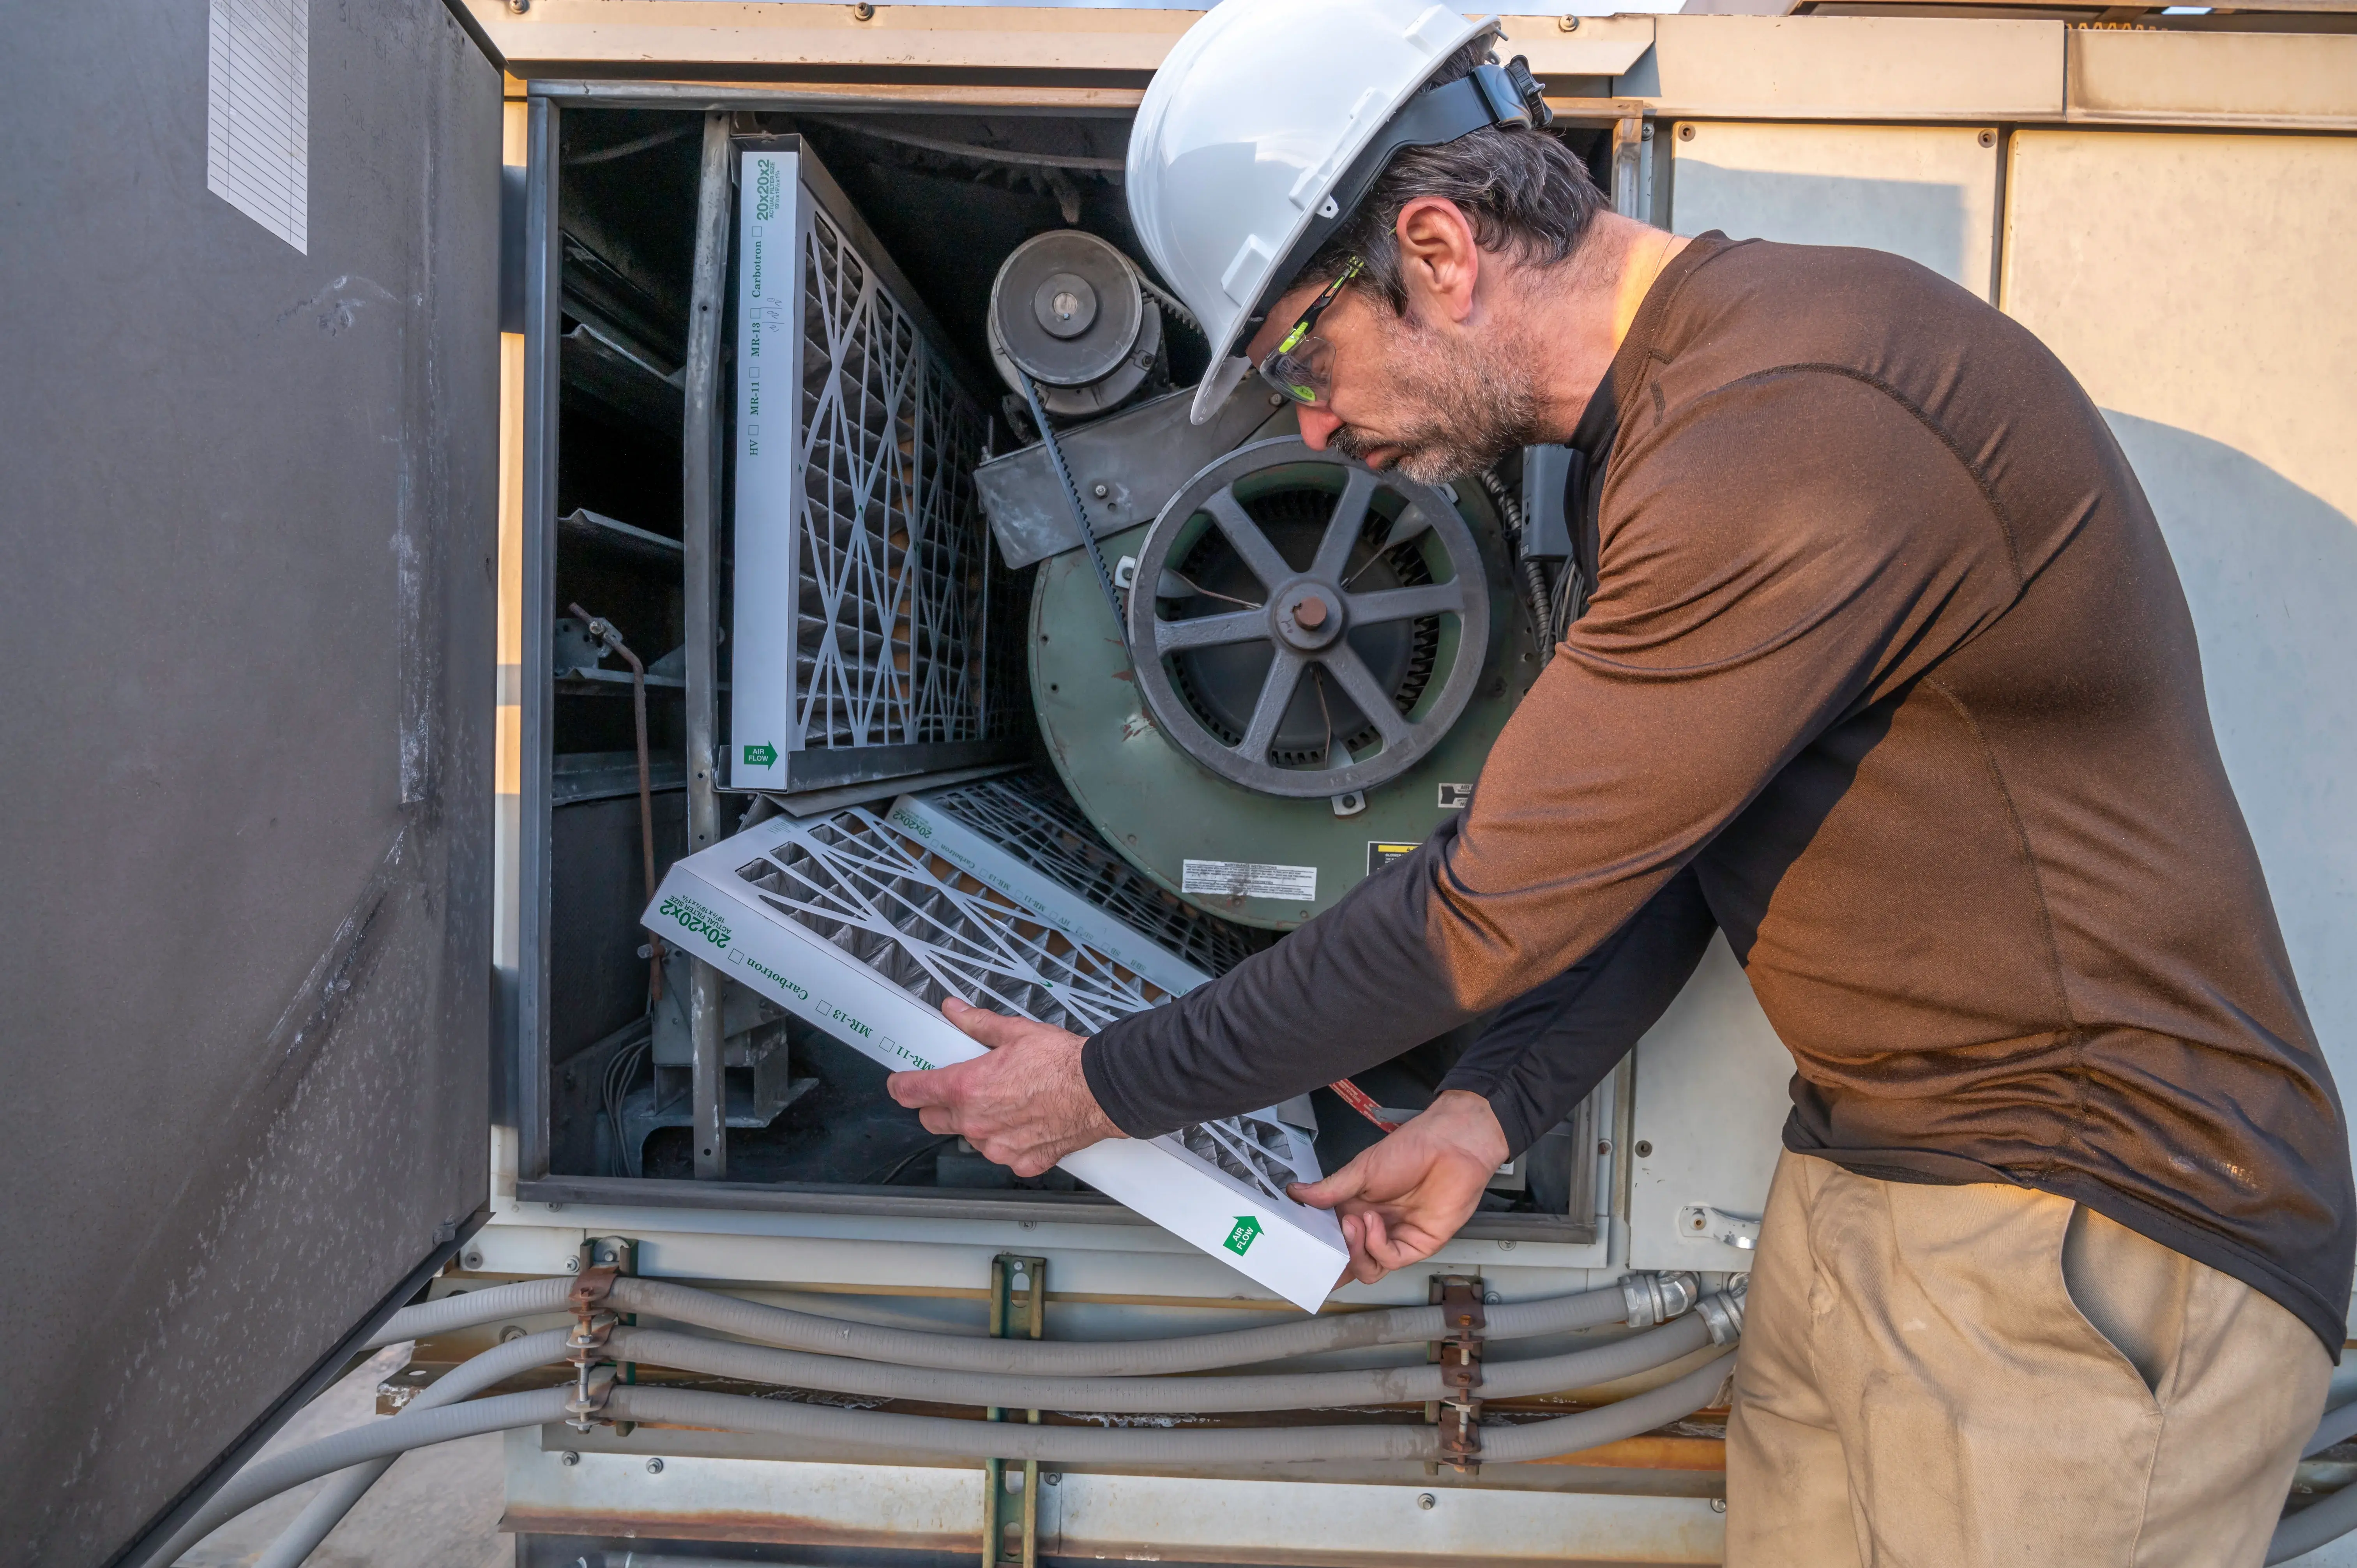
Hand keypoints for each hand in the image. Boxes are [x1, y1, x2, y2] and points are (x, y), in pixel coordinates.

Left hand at [885, 999, 1119, 1176]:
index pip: (912, 1093)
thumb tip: (954, 1011)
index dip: (902, 1086)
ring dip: (976, 1124)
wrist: (1101, 1090)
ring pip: (969, 1138)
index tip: (901, 1084)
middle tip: (959, 1089)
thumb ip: (976, 1024)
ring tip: (1005, 1103)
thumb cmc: (1062, 1062)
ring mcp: (997, 1147)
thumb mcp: (1015, 1032)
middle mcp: (976, 1123)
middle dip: (937, 1105)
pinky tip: (1027, 1122)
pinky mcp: (1021, 1162)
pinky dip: (1009, 1140)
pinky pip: (1002, 1153)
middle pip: (932, 1120)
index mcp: (966, 1088)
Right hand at [1289, 1090, 1507, 1285]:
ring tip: (1352, 1225)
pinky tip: (1373, 1222)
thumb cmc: (1410, 1149)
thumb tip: (1295, 1193)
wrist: (1450, 1145)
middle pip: (1347, 1262)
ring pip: (1367, 1268)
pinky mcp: (1417, 1246)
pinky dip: (1376, 1245)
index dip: (1318, 1251)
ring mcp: (1395, 1238)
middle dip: (1333, 1257)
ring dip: (1354, 1252)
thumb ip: (1329, 1189)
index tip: (1299, 1250)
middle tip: (1326, 1237)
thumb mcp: (1361, 1168)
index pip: (1332, 1241)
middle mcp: (1373, 1228)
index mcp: (1355, 1209)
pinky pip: (1390, 1260)